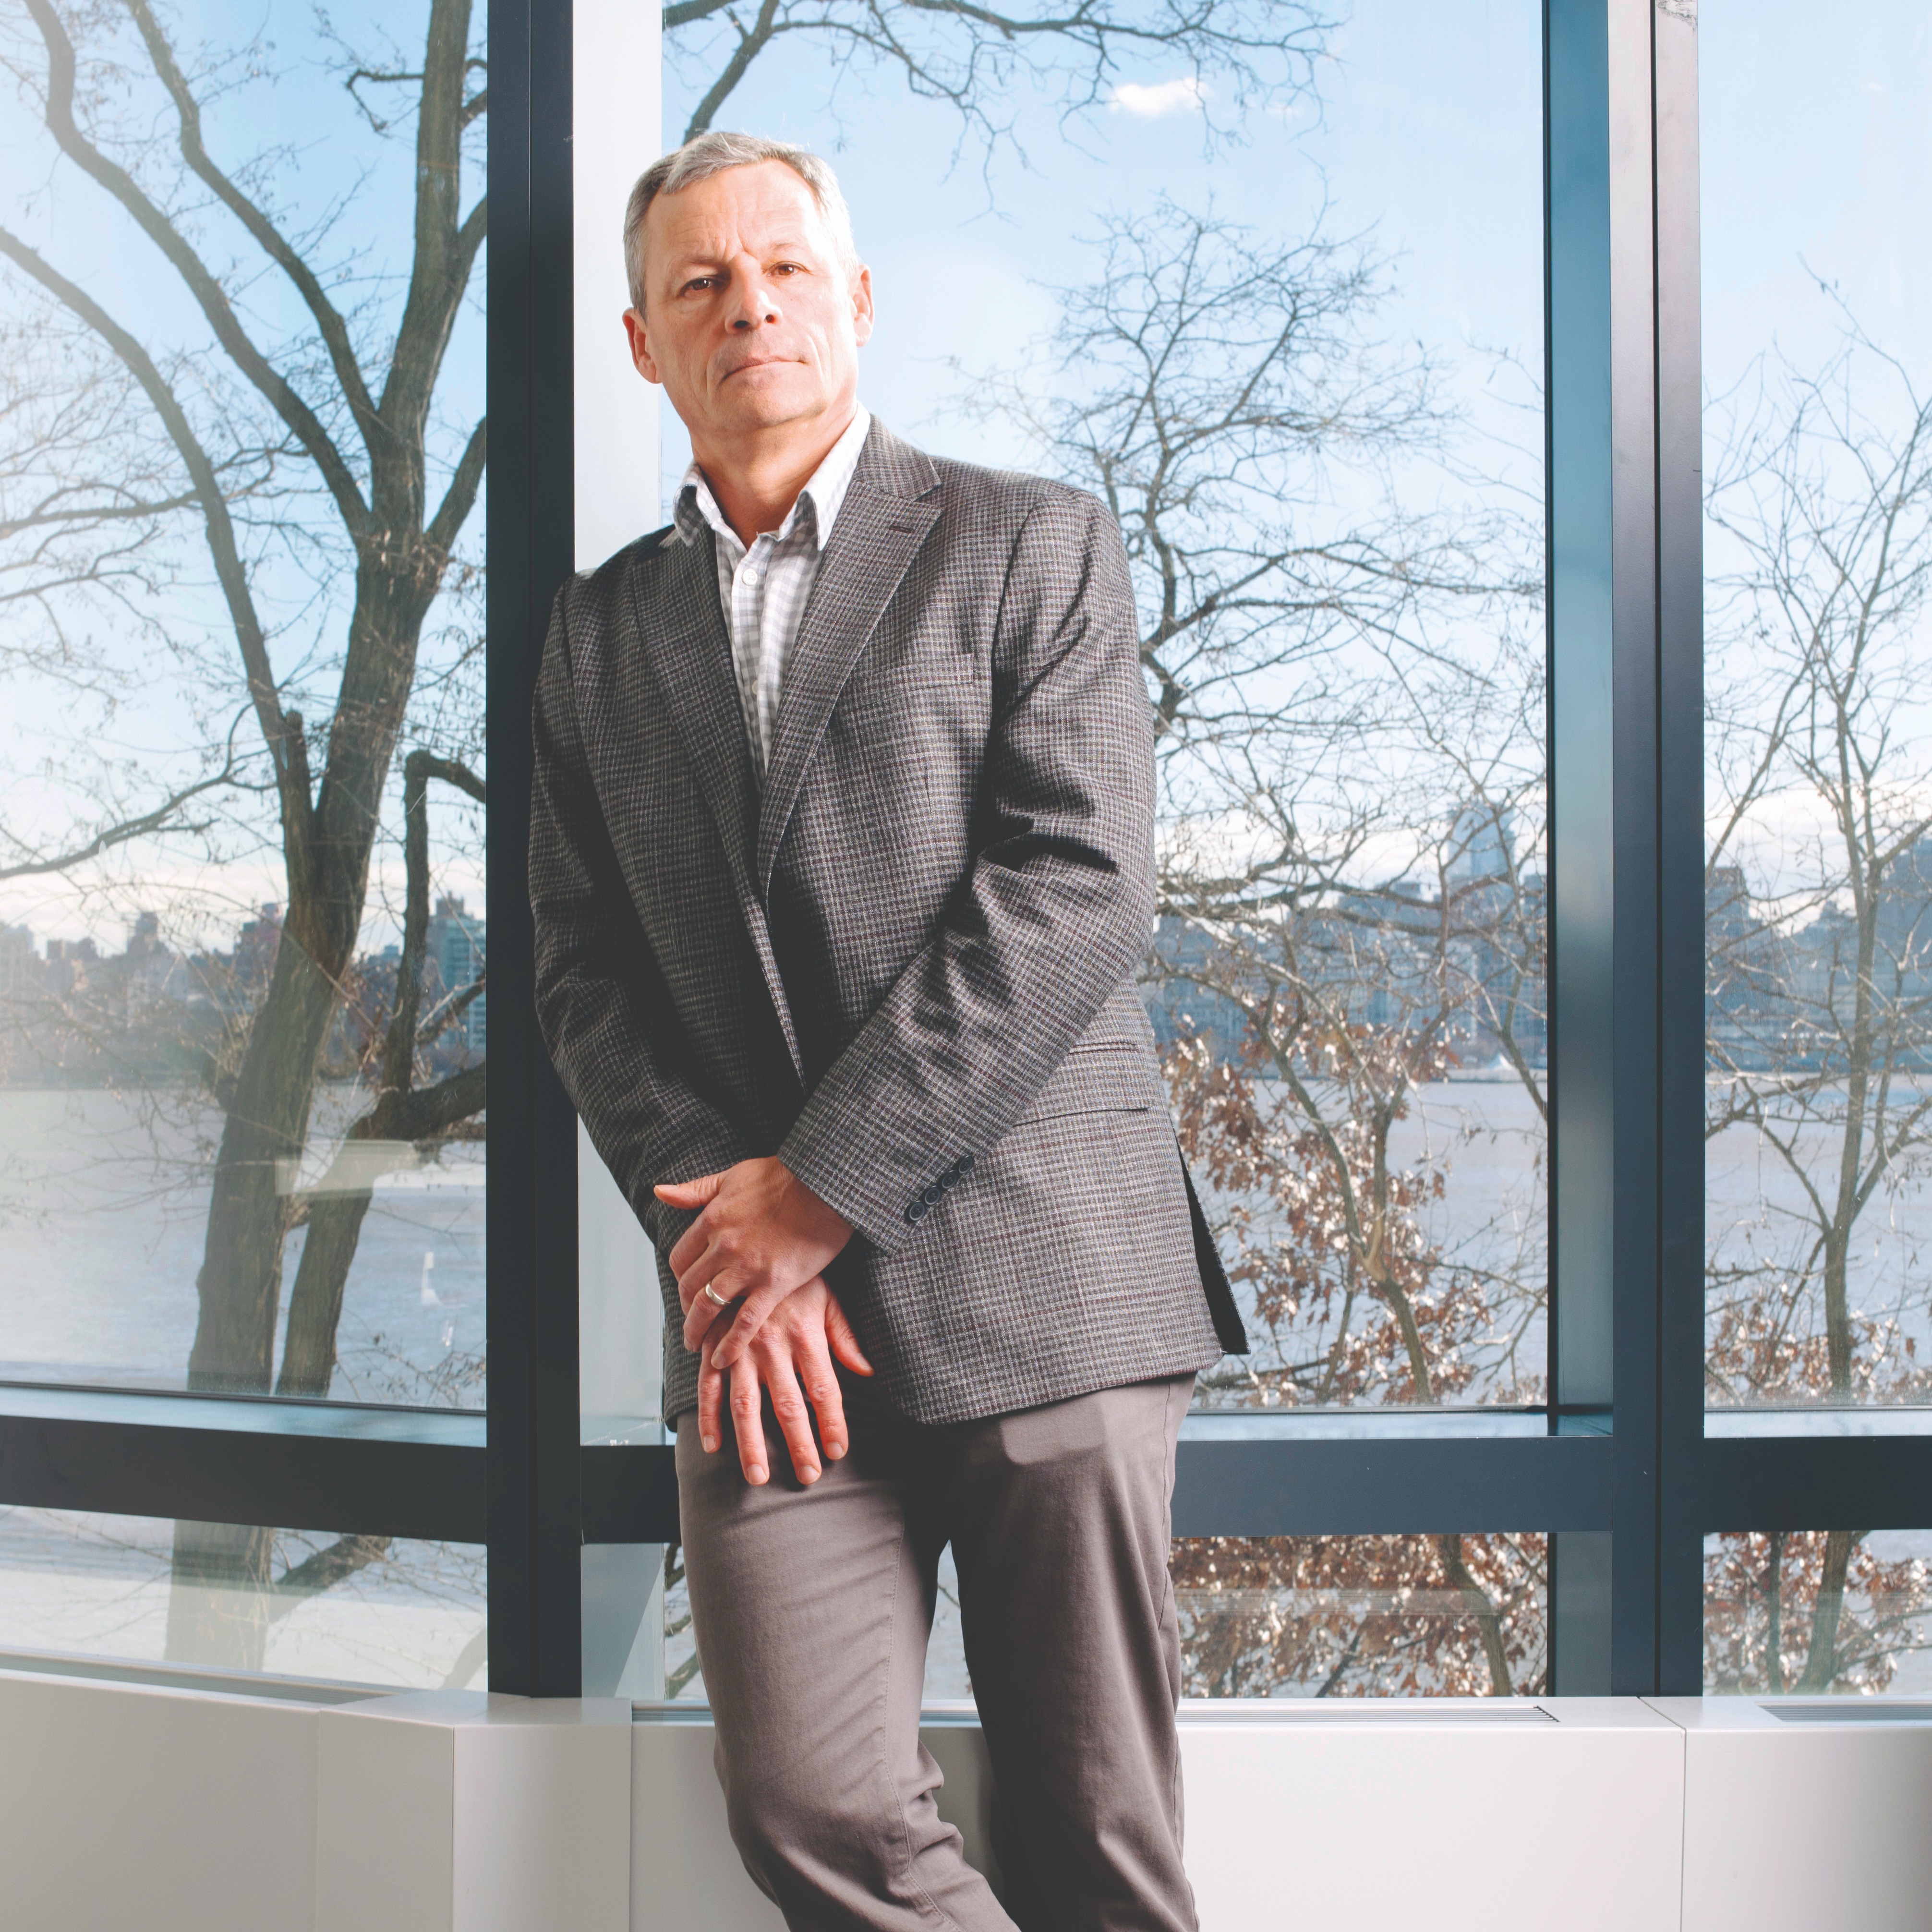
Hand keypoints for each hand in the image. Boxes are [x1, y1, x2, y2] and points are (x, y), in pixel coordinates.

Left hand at [657, 1157, 852, 1370]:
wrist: (825, 1183)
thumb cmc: (784, 1176)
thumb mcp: (732, 1175)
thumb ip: (696, 1190)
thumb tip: (659, 1192)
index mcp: (712, 1219)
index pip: (680, 1258)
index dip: (680, 1277)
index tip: (686, 1288)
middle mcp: (723, 1245)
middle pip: (689, 1285)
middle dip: (685, 1308)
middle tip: (690, 1321)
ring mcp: (747, 1267)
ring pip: (708, 1306)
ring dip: (697, 1331)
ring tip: (696, 1345)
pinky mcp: (773, 1284)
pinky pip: (744, 1322)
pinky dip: (729, 1344)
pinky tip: (722, 1358)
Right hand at [698, 1276, 873, 1484]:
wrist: (750, 1242)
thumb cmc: (795, 1276)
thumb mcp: (828, 1298)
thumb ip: (844, 1337)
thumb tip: (867, 1372)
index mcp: (805, 1335)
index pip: (824, 1389)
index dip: (832, 1423)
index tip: (838, 1452)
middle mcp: (772, 1346)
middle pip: (788, 1405)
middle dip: (799, 1444)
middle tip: (807, 1476)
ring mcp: (739, 1349)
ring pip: (745, 1405)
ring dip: (751, 1444)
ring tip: (758, 1477)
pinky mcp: (714, 1347)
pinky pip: (708, 1387)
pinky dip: (707, 1418)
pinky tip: (712, 1447)